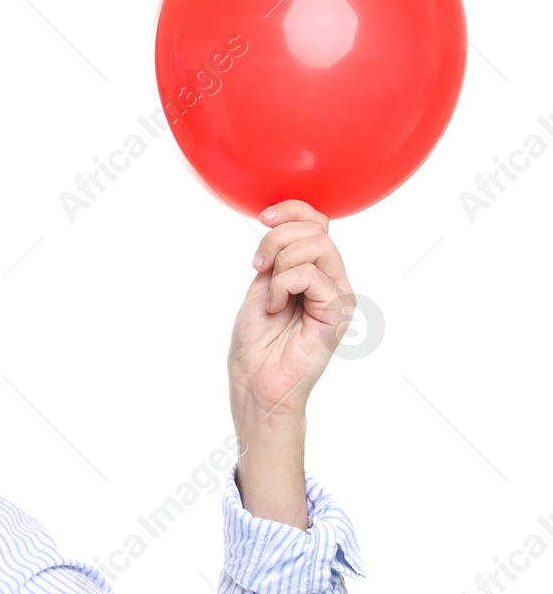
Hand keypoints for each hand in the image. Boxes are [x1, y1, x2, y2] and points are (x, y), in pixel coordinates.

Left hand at [228, 199, 353, 423]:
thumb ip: (278, 256)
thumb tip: (280, 223)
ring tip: (270, 295)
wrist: (255, 383)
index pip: (318, 221)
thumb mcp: (262, 286)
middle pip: (316, 229)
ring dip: (280, 263)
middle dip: (277, 239)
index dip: (292, 210)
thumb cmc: (256, 343)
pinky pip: (311, 274)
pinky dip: (283, 285)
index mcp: (315, 271)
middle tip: (259, 267)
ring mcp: (337, 295)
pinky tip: (276, 307)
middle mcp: (332, 280)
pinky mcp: (336, 312)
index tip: (263, 218)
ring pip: (317, 245)